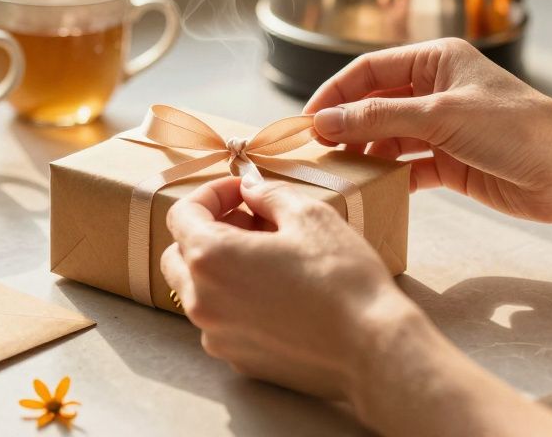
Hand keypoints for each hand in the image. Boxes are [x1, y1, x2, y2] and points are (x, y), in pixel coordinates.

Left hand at [160, 176, 424, 400]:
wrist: (372, 349)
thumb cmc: (342, 280)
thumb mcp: (309, 215)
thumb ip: (268, 195)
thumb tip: (251, 190)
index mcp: (210, 258)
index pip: (182, 213)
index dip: (212, 193)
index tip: (242, 191)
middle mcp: (201, 301)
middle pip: (179, 254)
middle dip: (209, 230)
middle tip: (253, 221)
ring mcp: (216, 335)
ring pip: (198, 290)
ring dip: (221, 266)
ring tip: (269, 255)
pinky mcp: (238, 360)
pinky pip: (221, 320)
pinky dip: (235, 299)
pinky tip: (277, 292)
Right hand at [304, 38, 551, 223]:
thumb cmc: (517, 129)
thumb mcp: (440, 115)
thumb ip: (379, 117)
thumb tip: (325, 122)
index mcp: (437, 60)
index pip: (369, 70)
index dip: (335, 92)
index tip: (306, 120)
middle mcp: (436, 90)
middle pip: (374, 104)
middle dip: (345, 125)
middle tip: (313, 151)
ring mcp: (443, 128)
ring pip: (387, 137)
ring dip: (363, 153)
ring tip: (336, 173)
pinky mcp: (451, 163)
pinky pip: (406, 167)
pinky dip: (388, 176)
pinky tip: (370, 188)